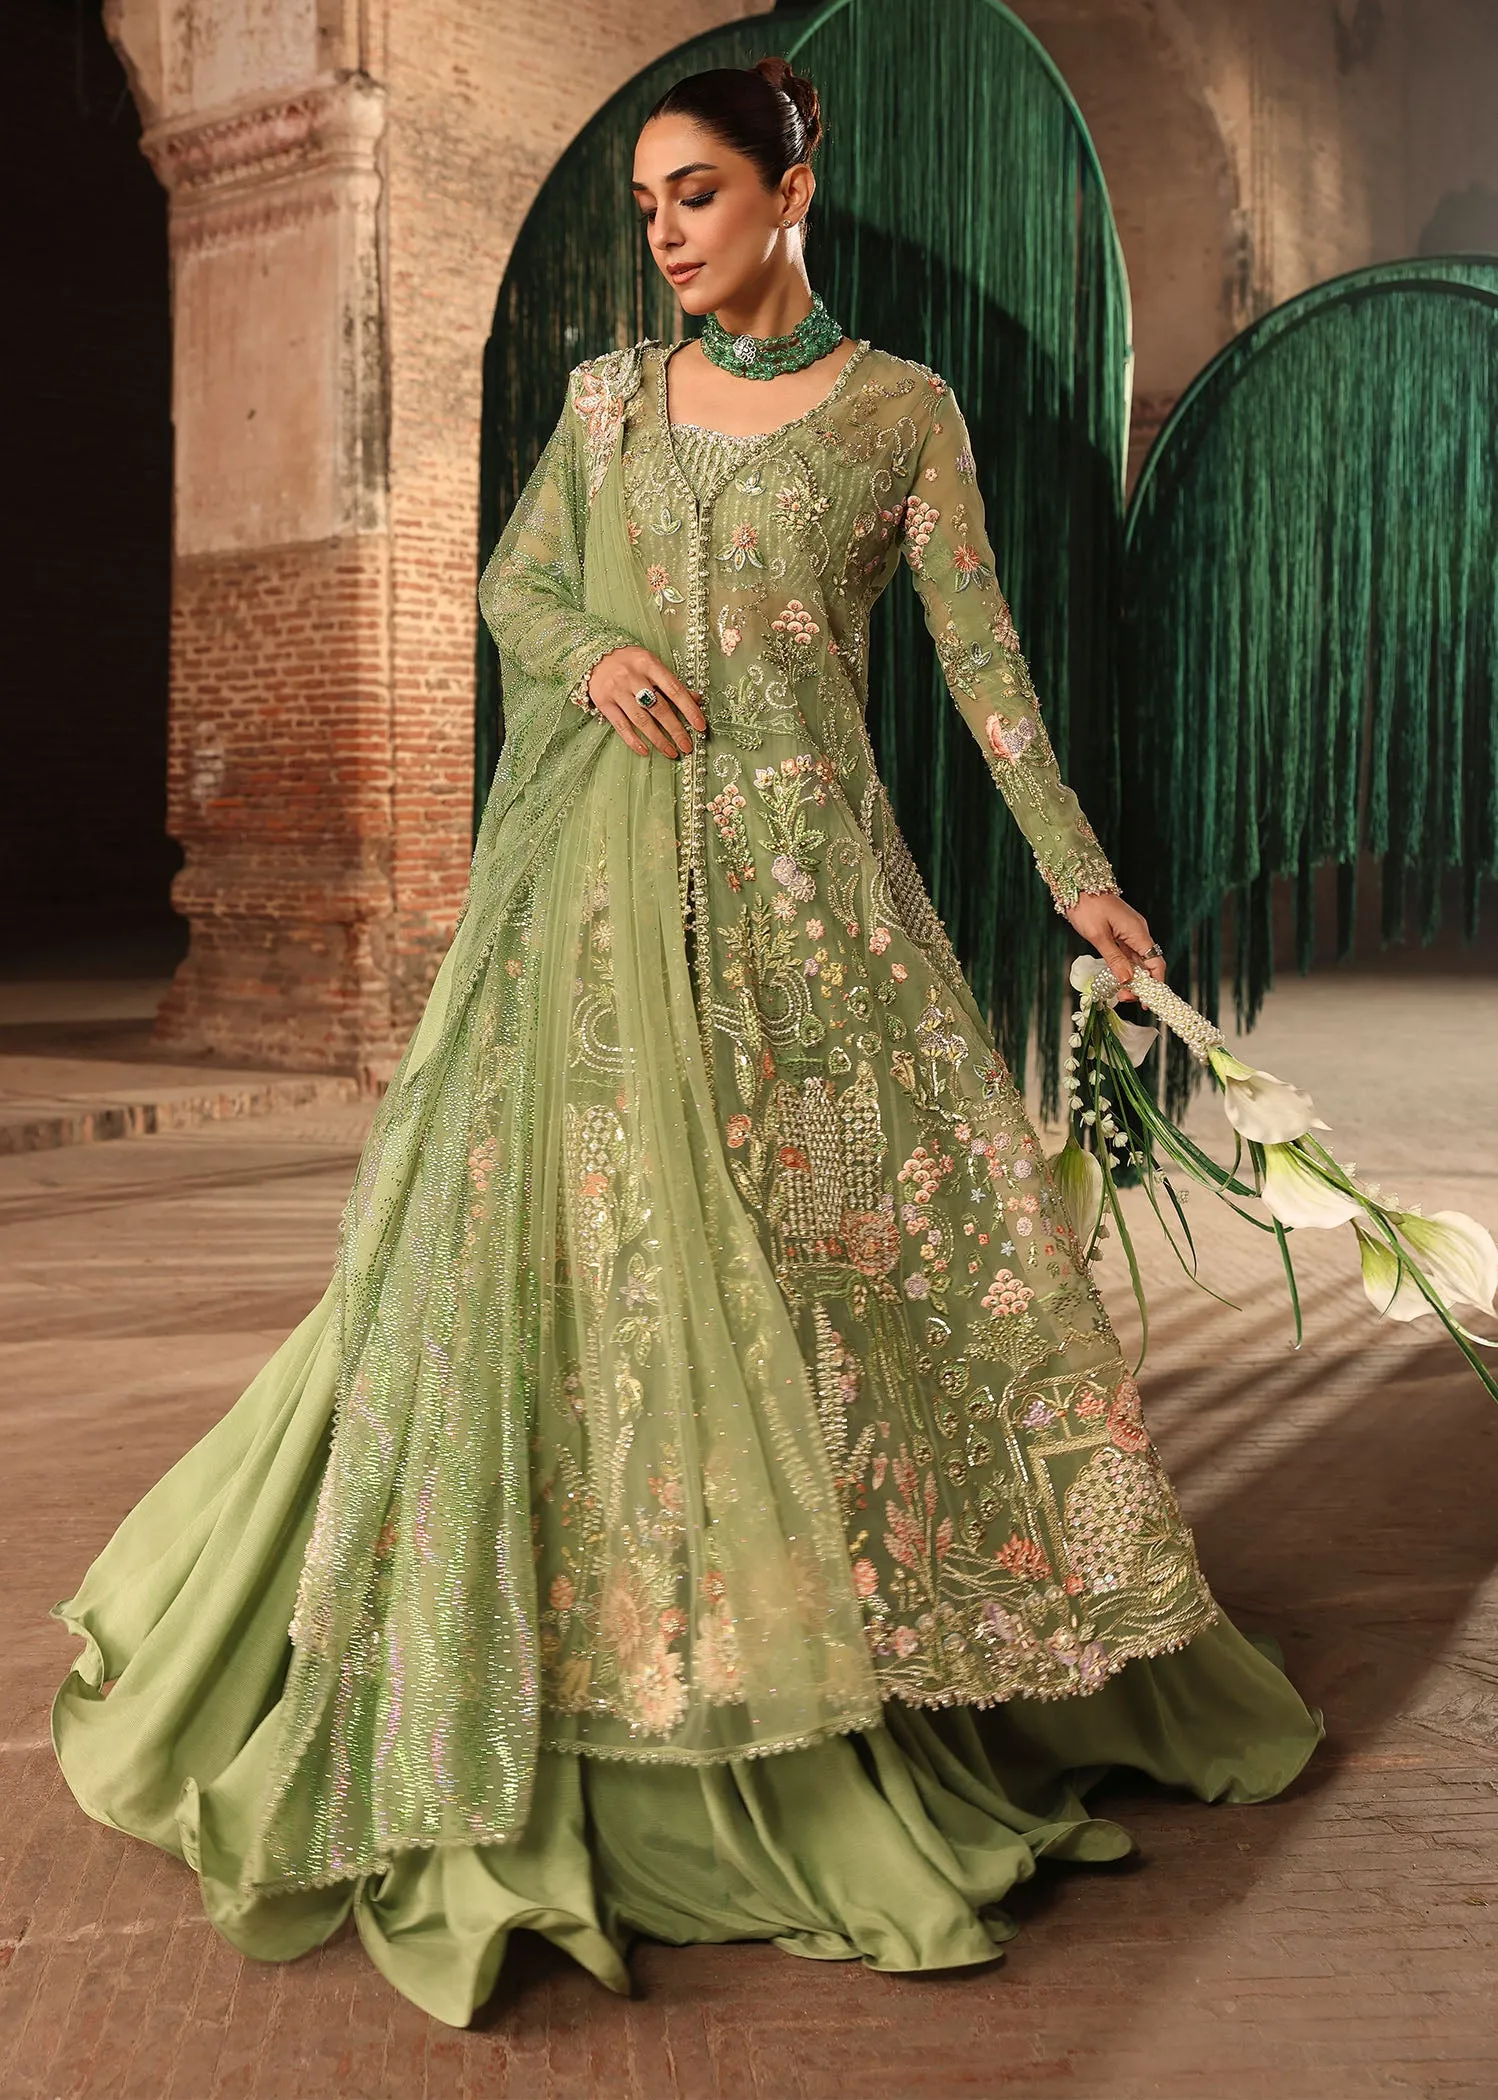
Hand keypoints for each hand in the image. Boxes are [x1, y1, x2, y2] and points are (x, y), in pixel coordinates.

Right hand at [587, 647, 706, 758]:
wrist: (593, 652)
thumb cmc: (628, 660)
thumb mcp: (651, 663)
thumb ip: (670, 682)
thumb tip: (696, 700)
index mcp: (649, 664)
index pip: (674, 689)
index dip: (689, 709)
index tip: (701, 726)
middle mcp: (632, 676)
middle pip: (659, 708)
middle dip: (675, 730)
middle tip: (687, 746)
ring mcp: (617, 690)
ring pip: (641, 720)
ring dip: (658, 739)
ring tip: (671, 752)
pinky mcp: (604, 702)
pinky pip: (621, 725)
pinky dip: (634, 740)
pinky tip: (646, 751)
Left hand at [1064, 892, 1163, 1003]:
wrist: (1078, 885)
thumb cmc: (1088, 906)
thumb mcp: (1099, 936)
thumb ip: (1114, 959)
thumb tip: (1127, 980)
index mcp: (1138, 933)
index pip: (1156, 963)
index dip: (1154, 984)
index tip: (1145, 1001)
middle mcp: (1138, 933)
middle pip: (1147, 965)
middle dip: (1139, 984)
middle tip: (1123, 998)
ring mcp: (1130, 932)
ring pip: (1137, 961)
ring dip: (1131, 978)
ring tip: (1119, 993)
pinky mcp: (1121, 932)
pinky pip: (1128, 954)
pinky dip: (1124, 967)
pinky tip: (1117, 978)